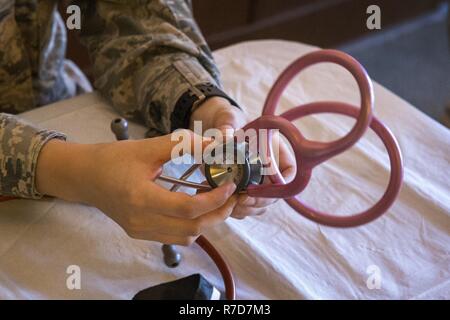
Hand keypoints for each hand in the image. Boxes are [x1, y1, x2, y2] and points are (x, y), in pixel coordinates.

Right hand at [35, 131, 237, 244]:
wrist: (84, 176)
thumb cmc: (112, 159)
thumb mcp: (147, 147)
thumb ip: (182, 145)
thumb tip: (215, 144)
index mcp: (141, 198)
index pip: (187, 209)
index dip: (214, 199)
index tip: (230, 185)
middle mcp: (141, 221)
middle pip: (191, 228)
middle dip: (218, 213)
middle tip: (232, 195)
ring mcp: (140, 231)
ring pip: (185, 237)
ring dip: (206, 221)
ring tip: (216, 201)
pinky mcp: (140, 233)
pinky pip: (174, 237)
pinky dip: (191, 226)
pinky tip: (196, 208)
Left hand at [190, 97, 295, 218]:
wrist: (217, 131)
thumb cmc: (230, 121)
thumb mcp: (229, 120)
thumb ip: (227, 128)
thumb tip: (224, 137)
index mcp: (277, 151)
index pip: (290, 173)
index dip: (279, 186)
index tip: (257, 188)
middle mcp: (272, 170)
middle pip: (275, 194)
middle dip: (259, 201)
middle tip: (240, 200)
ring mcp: (260, 183)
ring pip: (261, 205)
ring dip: (247, 209)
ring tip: (230, 204)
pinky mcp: (245, 192)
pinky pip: (247, 207)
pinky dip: (237, 210)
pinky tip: (222, 205)